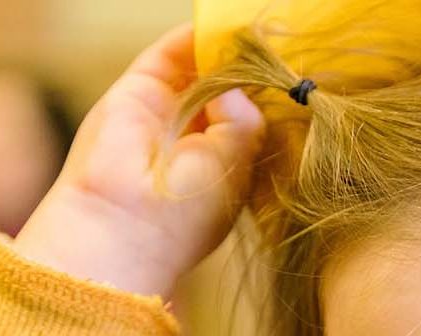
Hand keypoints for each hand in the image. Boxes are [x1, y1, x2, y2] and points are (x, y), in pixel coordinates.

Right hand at [15, 22, 264, 297]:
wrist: (126, 223)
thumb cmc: (188, 211)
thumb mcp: (234, 165)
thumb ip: (244, 119)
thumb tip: (240, 81)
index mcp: (224, 168)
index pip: (250, 122)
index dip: (269, 100)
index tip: (295, 79)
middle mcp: (195, 139)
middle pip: (227, 90)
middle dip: (250, 71)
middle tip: (278, 49)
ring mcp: (167, 112)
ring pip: (200, 68)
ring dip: (225, 51)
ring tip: (253, 35)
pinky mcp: (140, 88)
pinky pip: (171, 52)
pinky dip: (195, 37)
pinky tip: (220, 28)